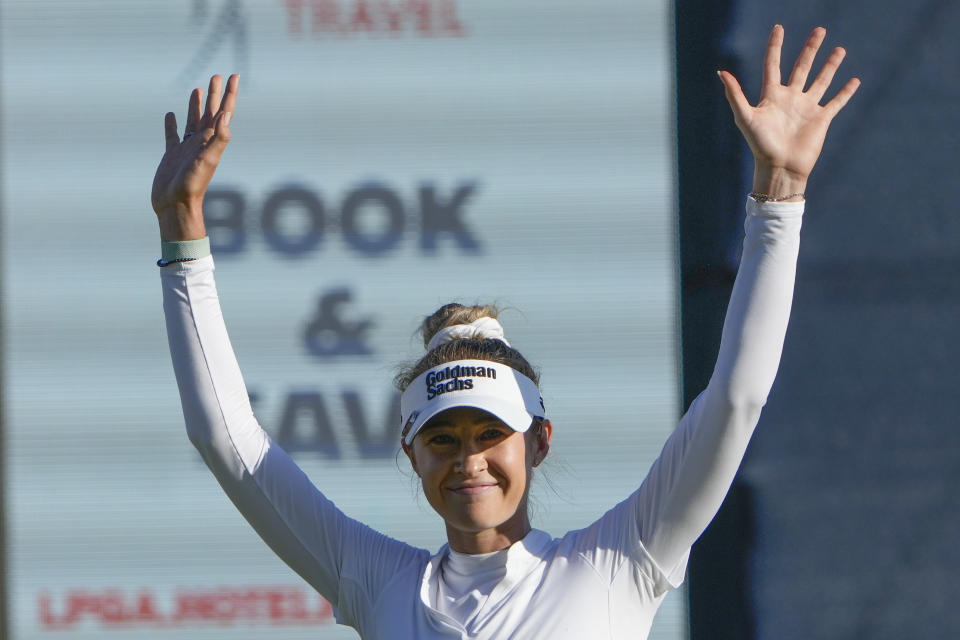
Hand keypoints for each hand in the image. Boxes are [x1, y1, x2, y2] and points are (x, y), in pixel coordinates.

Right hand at [151, 74, 238, 240]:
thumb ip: (219, 138)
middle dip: (214, 94)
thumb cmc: (193, 185)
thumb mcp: (208, 160)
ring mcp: (186, 148)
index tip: (234, 76)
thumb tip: (226, 115)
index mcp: (212, 140)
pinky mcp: (172, 155)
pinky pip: (172, 135)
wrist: (175, 205)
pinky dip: (172, 124)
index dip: (229, 94)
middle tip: (217, 76)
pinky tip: (170, 115)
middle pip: (210, 112)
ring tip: (198, 89)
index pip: (223, 112)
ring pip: (192, 120)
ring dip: (196, 105)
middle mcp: (201, 142)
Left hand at [718, 26, 859, 197]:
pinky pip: (836, 102)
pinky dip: (846, 92)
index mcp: (771, 96)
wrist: (780, 167)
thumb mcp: (746, 117)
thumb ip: (735, 94)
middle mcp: (790, 98)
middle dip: (810, 49)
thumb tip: (721, 72)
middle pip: (801, 67)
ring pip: (821, 80)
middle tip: (819, 30)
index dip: (775, 46)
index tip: (779, 28)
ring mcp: (807, 108)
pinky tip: (854, 80)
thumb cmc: (760, 145)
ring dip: (830, 65)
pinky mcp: (821, 119)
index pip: (773, 64)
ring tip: (839, 48)